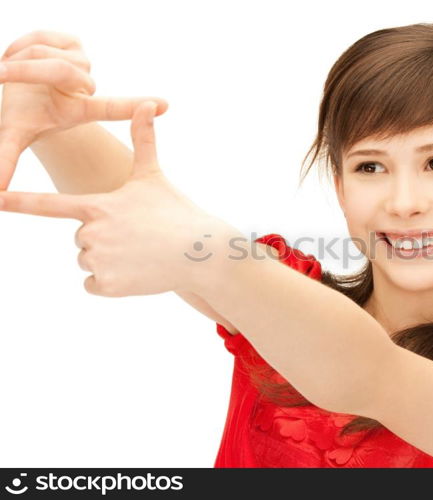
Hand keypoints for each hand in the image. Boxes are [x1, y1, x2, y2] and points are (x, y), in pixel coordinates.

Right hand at [0, 30, 168, 189]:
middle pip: (58, 70)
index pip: (109, 108)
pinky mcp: (72, 42)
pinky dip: (19, 46)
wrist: (16, 89)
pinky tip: (16, 58)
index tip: (165, 105)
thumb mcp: (14, 134)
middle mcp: (86, 86)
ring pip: (45, 52)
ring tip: (9, 73)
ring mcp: (82, 63)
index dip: (131, 106)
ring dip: (18, 60)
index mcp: (80, 111)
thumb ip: (4, 159)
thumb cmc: (21, 115)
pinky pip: (41, 37)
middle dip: (22, 71)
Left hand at [0, 101, 217, 296]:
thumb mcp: (154, 175)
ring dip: (108, 259)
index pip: (45, 205)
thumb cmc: (177, 210)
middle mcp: (90, 233)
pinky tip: (136, 271)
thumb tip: (149, 101)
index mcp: (97, 206)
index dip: (15, 203)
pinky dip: (111, 281)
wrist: (200, 251)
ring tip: (139, 253)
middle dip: (103, 237)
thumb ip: (143, 139)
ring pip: (87, 261)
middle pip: (80, 237)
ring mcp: (98, 260)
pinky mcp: (107, 284)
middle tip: (136, 235)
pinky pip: (93, 284)